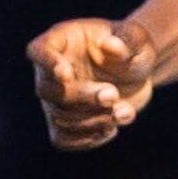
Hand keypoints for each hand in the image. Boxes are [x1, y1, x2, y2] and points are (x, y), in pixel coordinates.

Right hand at [30, 19, 156, 149]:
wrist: (136, 72)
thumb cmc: (134, 48)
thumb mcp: (138, 39)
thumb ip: (128, 39)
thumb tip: (110, 45)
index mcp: (62, 40)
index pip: (38, 51)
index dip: (47, 64)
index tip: (66, 75)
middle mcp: (51, 70)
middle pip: (48, 90)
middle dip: (82, 98)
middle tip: (114, 95)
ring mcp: (56, 98)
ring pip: (58, 117)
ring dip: (92, 120)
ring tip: (124, 112)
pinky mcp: (64, 121)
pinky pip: (61, 138)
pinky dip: (86, 139)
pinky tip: (111, 129)